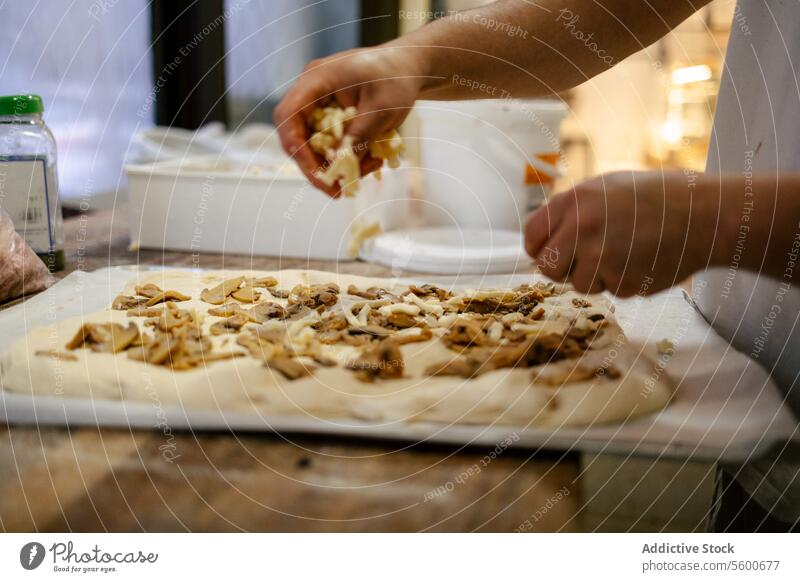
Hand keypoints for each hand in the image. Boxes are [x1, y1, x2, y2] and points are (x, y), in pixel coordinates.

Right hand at [274, 46, 424, 196]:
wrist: (410, 67)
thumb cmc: (396, 79)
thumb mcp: (381, 109)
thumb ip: (358, 137)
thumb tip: (339, 168)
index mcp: (315, 80)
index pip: (287, 117)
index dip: (297, 150)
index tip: (317, 176)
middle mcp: (310, 93)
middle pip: (297, 137)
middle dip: (317, 167)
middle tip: (339, 191)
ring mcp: (319, 106)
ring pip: (314, 146)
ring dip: (337, 165)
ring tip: (370, 168)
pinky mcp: (331, 119)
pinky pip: (330, 145)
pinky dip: (346, 158)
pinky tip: (371, 161)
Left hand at [525, 171, 718, 296]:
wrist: (704, 213)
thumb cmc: (655, 198)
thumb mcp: (605, 188)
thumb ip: (572, 212)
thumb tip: (542, 240)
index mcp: (575, 200)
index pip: (531, 235)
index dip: (538, 248)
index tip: (550, 253)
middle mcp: (582, 227)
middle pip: (547, 267)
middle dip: (563, 269)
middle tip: (587, 260)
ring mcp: (602, 255)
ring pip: (577, 284)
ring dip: (597, 277)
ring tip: (625, 253)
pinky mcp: (623, 280)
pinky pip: (610, 291)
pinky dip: (624, 282)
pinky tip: (643, 260)